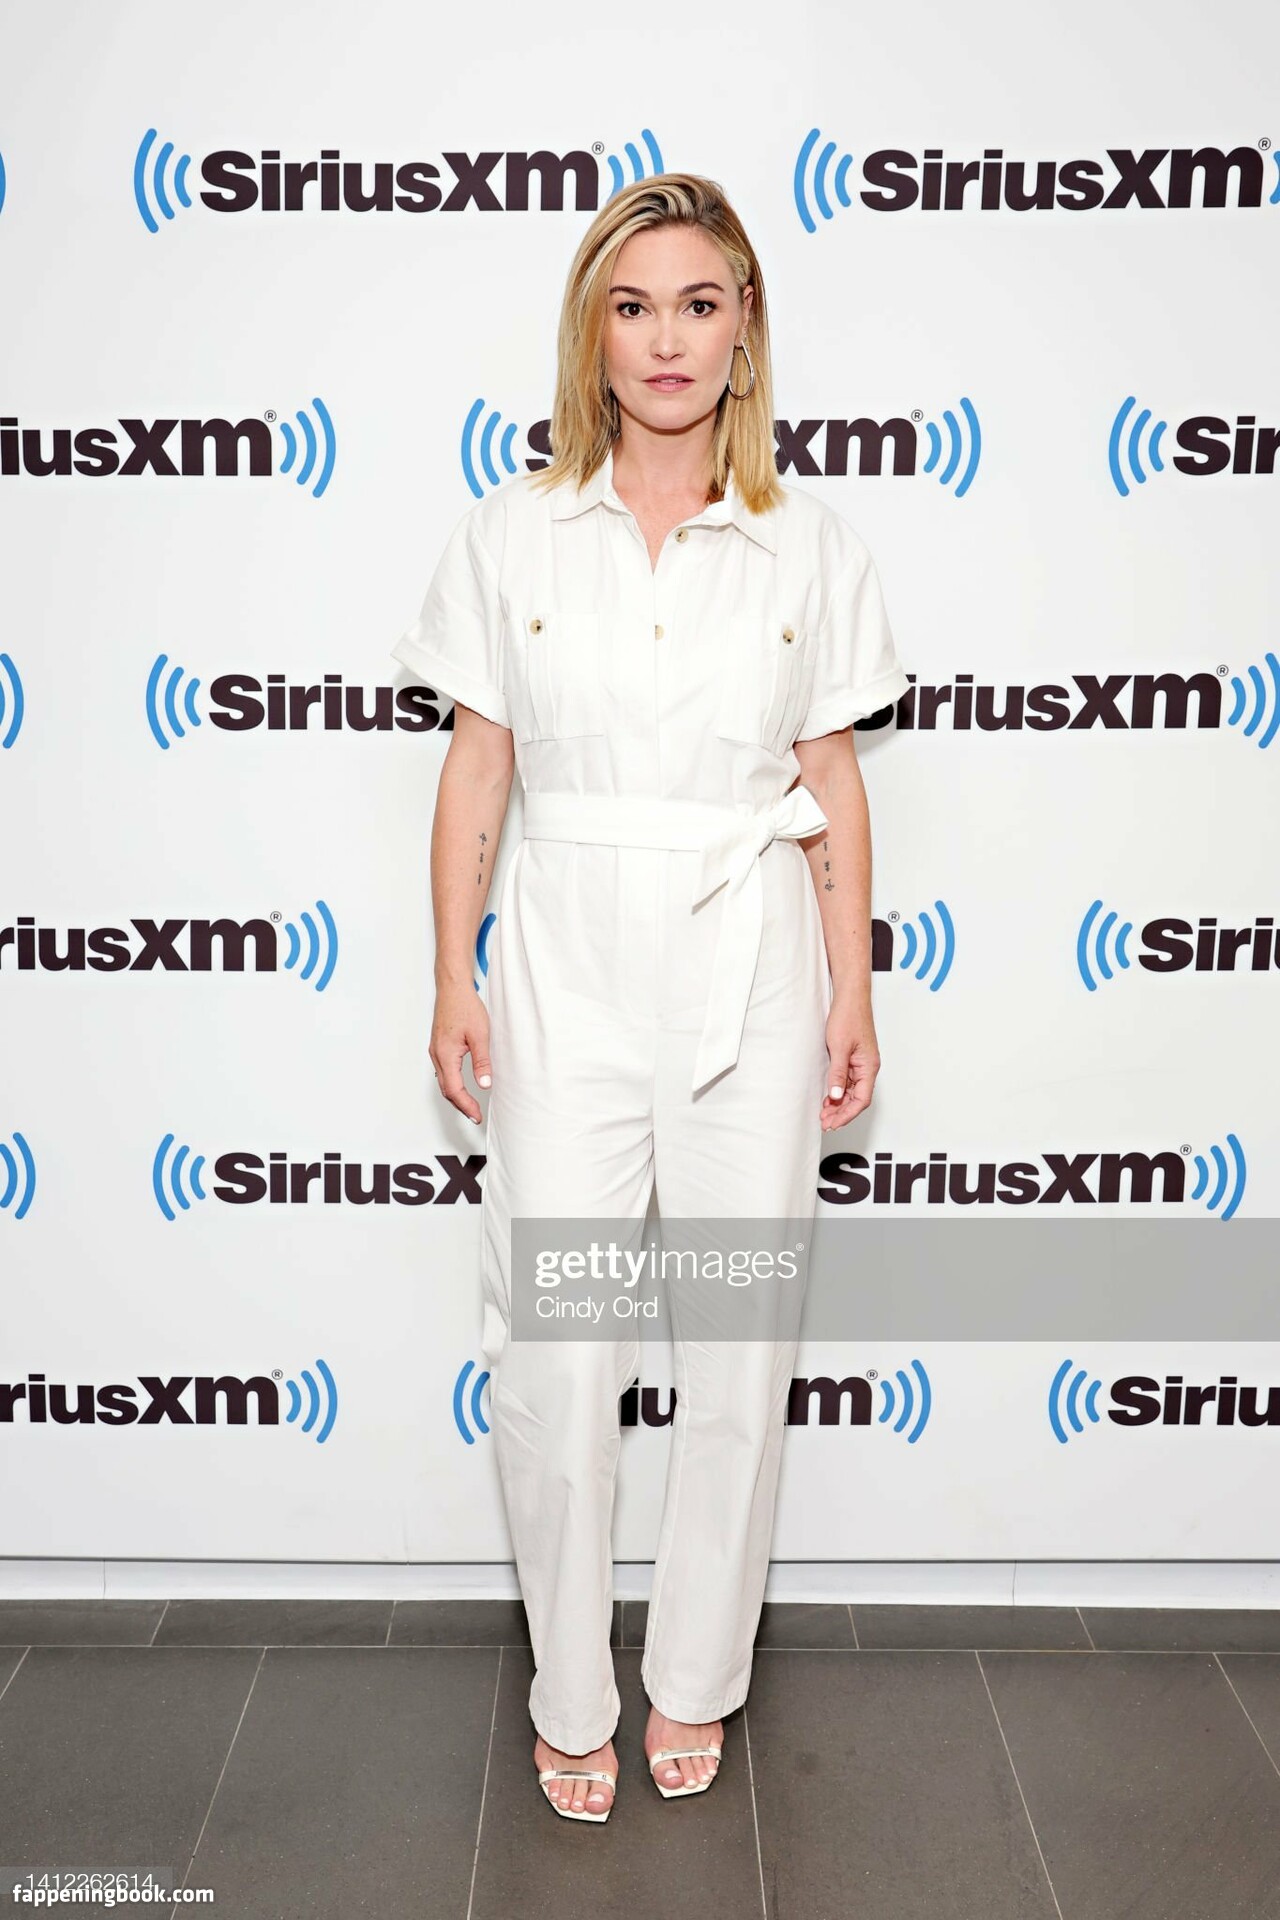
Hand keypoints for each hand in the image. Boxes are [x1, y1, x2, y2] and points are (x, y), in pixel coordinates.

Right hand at [429, 984, 492, 1126]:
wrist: (452, 989)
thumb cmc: (465, 1007)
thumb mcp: (480, 1035)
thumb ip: (482, 1062)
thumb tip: (485, 1085)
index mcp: (445, 1055)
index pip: (454, 1090)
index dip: (466, 1106)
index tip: (477, 1116)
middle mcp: (436, 1055)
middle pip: (446, 1090)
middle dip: (461, 1105)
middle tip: (475, 1116)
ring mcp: (435, 1051)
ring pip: (443, 1082)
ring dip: (456, 1096)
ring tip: (470, 1105)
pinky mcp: (438, 1047)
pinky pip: (443, 1072)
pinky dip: (452, 1084)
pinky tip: (462, 1086)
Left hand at [821, 997, 879, 1130]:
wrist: (850, 998)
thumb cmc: (848, 1017)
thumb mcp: (839, 1047)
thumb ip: (838, 1073)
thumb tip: (836, 1096)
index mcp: (869, 1067)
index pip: (861, 1100)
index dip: (847, 1114)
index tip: (833, 1123)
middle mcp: (868, 1068)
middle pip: (857, 1099)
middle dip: (842, 1113)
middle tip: (825, 1122)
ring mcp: (861, 1064)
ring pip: (852, 1092)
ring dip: (839, 1104)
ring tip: (824, 1114)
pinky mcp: (854, 1059)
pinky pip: (848, 1081)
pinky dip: (838, 1092)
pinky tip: (828, 1098)